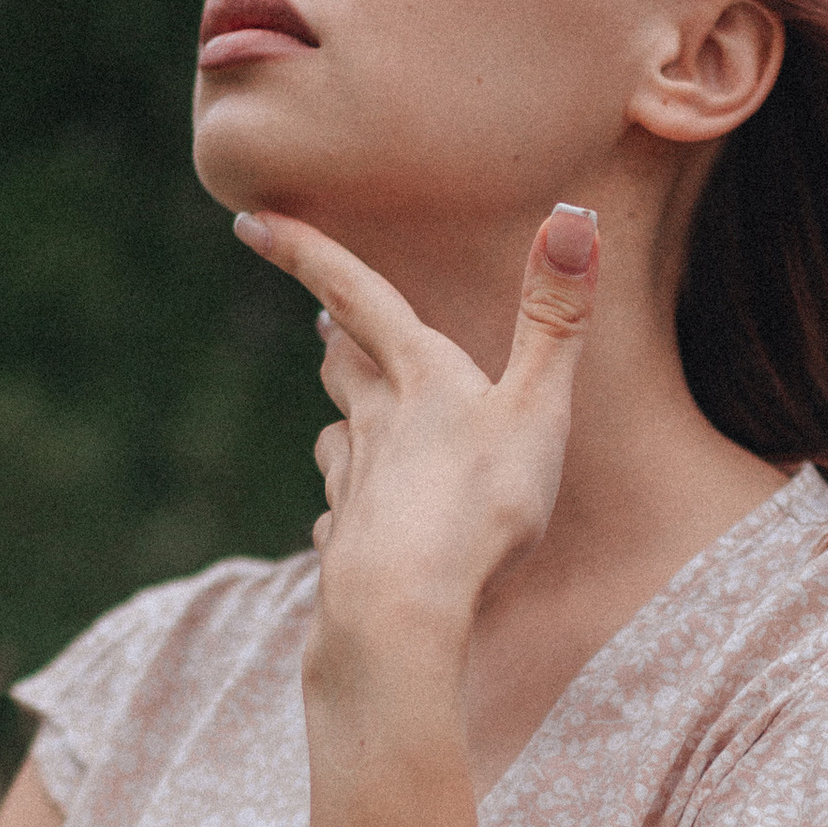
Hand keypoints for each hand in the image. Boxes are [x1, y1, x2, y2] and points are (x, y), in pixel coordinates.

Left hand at [233, 201, 599, 637]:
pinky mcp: (345, 545)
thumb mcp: (535, 409)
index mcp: (417, 377)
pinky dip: (349, 509)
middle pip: (343, 367)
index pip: (356, 294)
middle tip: (324, 319)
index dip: (305, 251)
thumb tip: (576, 214)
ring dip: (343, 422)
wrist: (400, 611)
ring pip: (336, 439)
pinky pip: (342, 518)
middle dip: (337, 338)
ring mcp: (352, 486)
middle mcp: (374, 423)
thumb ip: (554, 320)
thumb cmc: (477, 509)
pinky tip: (355, 524)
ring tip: (349, 422)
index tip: (251, 219)